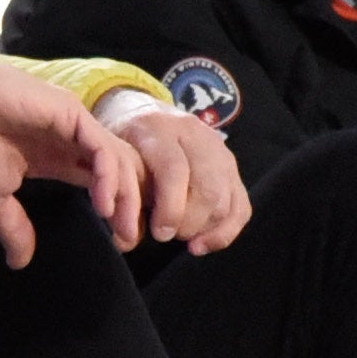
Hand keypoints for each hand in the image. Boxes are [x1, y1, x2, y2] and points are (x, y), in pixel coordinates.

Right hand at [0, 50, 143, 257]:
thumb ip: (13, 227)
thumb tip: (18, 263)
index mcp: (56, 157)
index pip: (101, 183)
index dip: (118, 211)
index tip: (122, 243)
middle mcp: (71, 140)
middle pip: (119, 172)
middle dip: (132, 206)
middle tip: (132, 241)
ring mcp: (74, 125)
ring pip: (118, 160)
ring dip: (127, 196)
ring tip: (124, 228)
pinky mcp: (71, 113)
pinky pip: (102, 147)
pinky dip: (108, 176)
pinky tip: (105, 203)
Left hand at [104, 97, 246, 251]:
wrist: (145, 113)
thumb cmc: (124, 143)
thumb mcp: (115, 160)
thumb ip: (123, 194)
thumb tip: (126, 240)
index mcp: (161, 129)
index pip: (175, 170)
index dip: (170, 208)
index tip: (159, 233)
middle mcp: (197, 136)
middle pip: (208, 188)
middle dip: (190, 222)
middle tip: (170, 235)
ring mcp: (220, 151)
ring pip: (226, 199)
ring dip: (206, 228)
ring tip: (183, 237)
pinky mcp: (232, 168)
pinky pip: (241, 206)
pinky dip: (225, 231)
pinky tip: (202, 244)